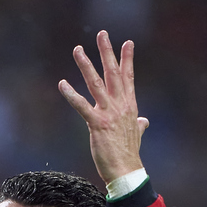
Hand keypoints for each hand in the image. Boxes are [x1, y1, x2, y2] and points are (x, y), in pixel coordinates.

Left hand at [59, 31, 148, 185]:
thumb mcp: (136, 135)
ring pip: (96, 84)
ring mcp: (109, 114)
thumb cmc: (129, 155)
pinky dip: (71, 94)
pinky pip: (81, 106)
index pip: (128, 78)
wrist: (126, 172)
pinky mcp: (97, 125)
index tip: (127, 42)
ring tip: (77, 50)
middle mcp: (120, 106)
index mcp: (129, 107)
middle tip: (102, 34)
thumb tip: (144, 122)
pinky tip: (62, 83)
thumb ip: (139, 125)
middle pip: (113, 74)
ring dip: (86, 65)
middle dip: (107, 52)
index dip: (127, 60)